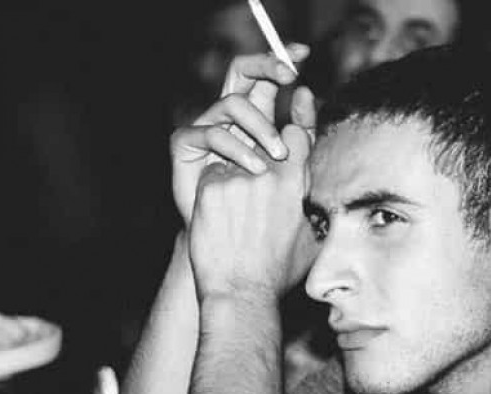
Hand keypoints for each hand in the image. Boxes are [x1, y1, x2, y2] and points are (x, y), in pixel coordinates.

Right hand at [170, 45, 315, 223]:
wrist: (237, 243)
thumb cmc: (267, 209)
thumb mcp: (294, 170)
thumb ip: (302, 136)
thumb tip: (304, 93)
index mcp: (255, 115)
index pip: (266, 77)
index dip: (282, 58)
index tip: (304, 53)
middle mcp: (229, 115)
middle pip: (241, 72)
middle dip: (266, 65)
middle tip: (289, 74)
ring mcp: (207, 126)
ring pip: (233, 103)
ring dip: (261, 126)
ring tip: (280, 155)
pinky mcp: (186, 144)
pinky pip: (211, 133)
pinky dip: (237, 148)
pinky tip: (255, 168)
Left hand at [188, 123, 315, 302]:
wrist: (240, 291)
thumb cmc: (277, 271)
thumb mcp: (312, 239)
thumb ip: (315, 209)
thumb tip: (319, 199)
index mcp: (293, 183)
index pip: (294, 135)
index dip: (289, 144)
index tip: (284, 156)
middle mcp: (264, 175)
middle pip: (261, 146)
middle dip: (259, 161)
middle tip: (255, 189)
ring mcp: (234, 180)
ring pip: (233, 159)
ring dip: (235, 175)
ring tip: (238, 209)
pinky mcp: (208, 190)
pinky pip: (211, 174)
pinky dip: (215, 188)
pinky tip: (221, 214)